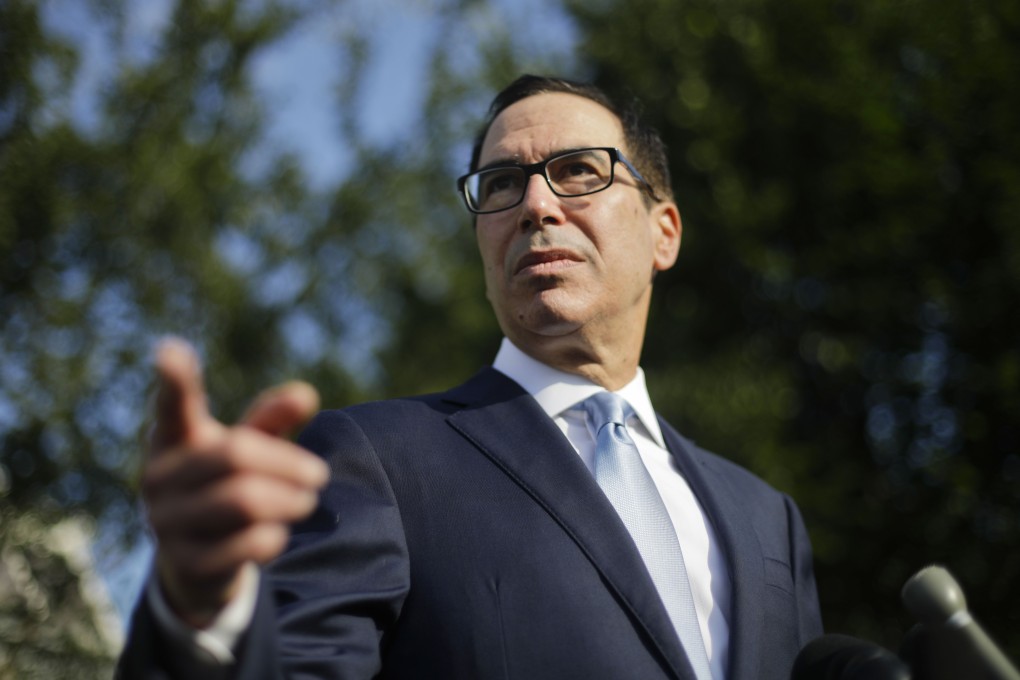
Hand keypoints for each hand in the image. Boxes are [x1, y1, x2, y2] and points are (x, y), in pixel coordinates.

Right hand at [142, 338, 328, 627]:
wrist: (195, 565)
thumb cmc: (224, 485)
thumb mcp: (247, 448)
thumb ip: (271, 420)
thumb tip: (306, 394)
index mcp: (174, 439)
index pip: (173, 405)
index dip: (174, 379)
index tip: (169, 349)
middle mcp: (159, 477)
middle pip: (236, 456)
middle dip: (288, 464)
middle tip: (321, 474)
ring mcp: (166, 522)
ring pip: (243, 501)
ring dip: (289, 500)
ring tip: (308, 500)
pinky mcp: (186, 564)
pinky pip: (244, 544)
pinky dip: (274, 536)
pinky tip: (279, 534)